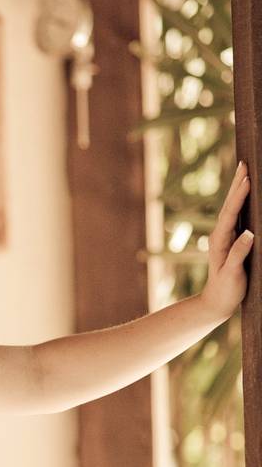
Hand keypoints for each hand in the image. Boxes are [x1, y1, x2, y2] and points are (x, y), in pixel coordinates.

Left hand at [200, 161, 253, 319]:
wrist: (215, 302)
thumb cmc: (226, 289)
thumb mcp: (232, 273)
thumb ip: (240, 253)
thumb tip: (250, 233)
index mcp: (220, 240)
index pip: (230, 213)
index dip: (239, 196)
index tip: (247, 179)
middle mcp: (220, 235)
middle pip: (229, 205)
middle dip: (237, 184)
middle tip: (244, 164)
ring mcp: (224, 237)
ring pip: (231, 209)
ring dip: (238, 190)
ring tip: (245, 173)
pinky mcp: (230, 241)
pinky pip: (236, 217)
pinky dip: (240, 203)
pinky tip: (245, 196)